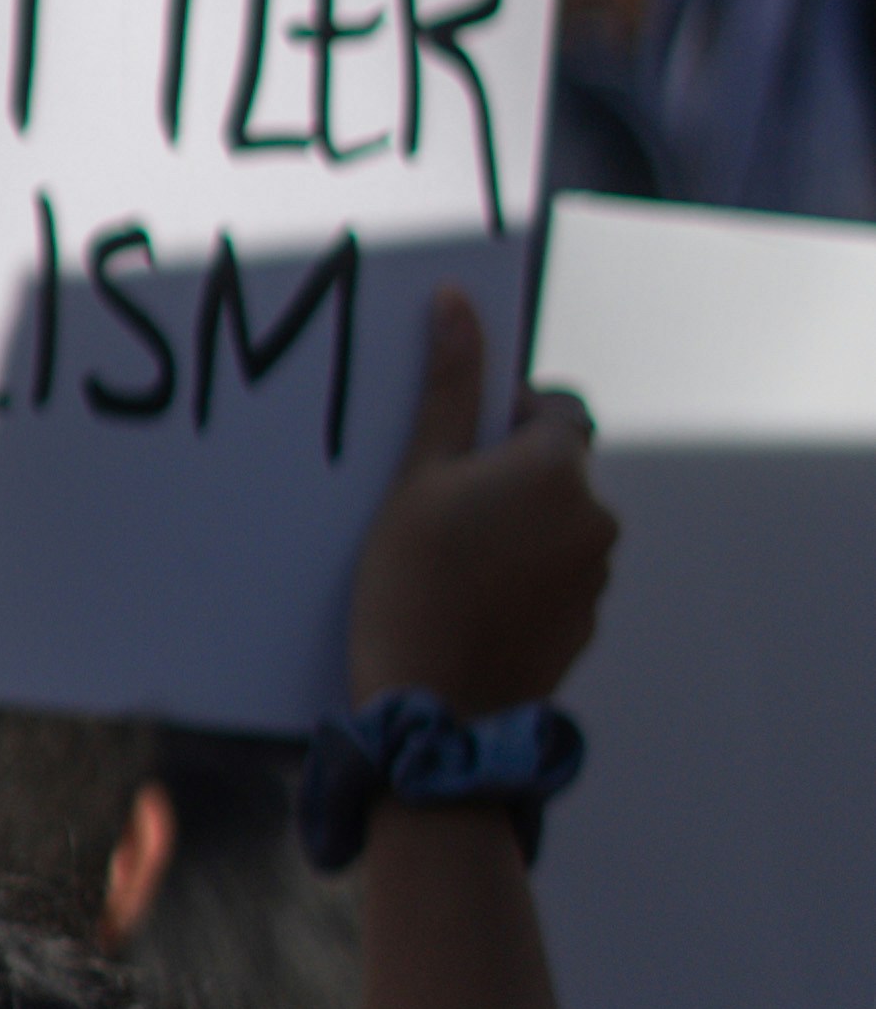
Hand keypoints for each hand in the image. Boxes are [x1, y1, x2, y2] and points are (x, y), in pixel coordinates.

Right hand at [348, 291, 616, 714]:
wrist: (433, 705)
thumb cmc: (412, 582)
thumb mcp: (417, 476)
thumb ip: (449, 388)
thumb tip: (458, 304)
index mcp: (558, 468)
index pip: (557, 407)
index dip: (509, 415)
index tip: (459, 447)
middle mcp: (595, 517)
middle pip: (558, 469)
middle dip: (511, 475)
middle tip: (443, 506)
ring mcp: (596, 576)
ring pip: (558, 525)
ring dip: (520, 527)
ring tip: (453, 561)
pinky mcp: (585, 623)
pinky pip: (559, 576)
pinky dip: (526, 576)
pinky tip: (471, 599)